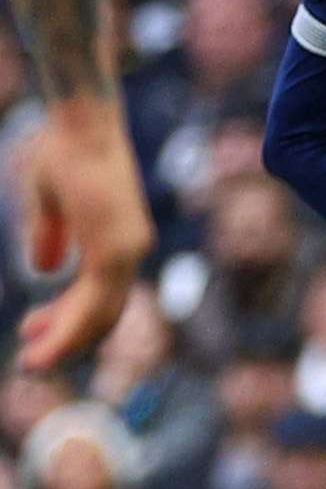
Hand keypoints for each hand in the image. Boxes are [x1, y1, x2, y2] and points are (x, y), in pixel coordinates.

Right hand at [15, 97, 152, 370]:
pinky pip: (94, 302)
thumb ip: (52, 236)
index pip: (99, 292)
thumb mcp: (51, 202)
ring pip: (99, 314)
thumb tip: (47, 269)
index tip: (33, 329)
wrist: (80, 124)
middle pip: (102, 310)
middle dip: (66, 335)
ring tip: (33, 364)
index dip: (68, 316)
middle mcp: (130, 248)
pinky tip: (43, 346)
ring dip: (66, 342)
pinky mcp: (116, 250)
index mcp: (118, 238)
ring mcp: (127, 250)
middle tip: (33, 357)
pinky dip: (69, 328)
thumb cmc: (62, 152)